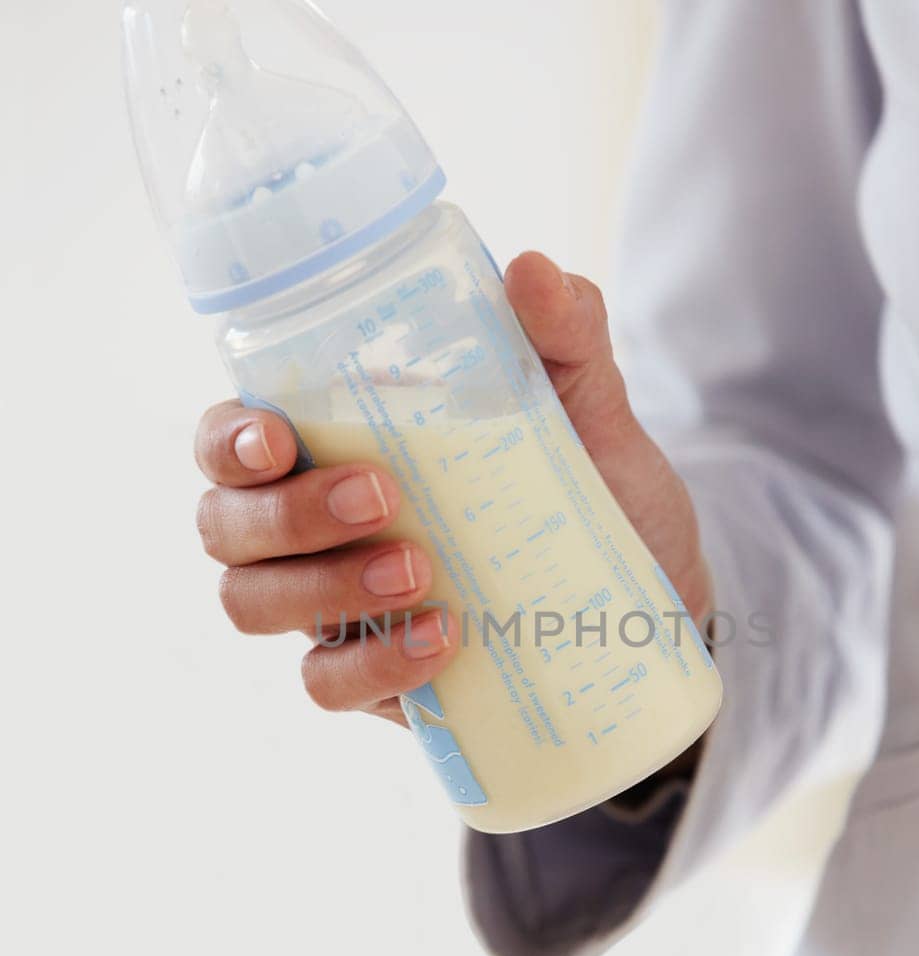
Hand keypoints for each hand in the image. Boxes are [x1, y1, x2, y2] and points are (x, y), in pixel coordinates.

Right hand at [193, 251, 711, 729]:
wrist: (656, 593)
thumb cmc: (594, 485)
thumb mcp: (589, 407)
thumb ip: (564, 336)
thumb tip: (532, 270)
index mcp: (333, 443)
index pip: (230, 438)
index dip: (227, 441)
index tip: (276, 439)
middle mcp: (311, 526)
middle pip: (225, 527)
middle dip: (286, 515)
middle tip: (385, 501)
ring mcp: (335, 605)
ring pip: (253, 605)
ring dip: (322, 590)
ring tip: (421, 573)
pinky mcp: (374, 676)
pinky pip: (326, 685)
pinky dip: (372, 664)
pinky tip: (441, 640)